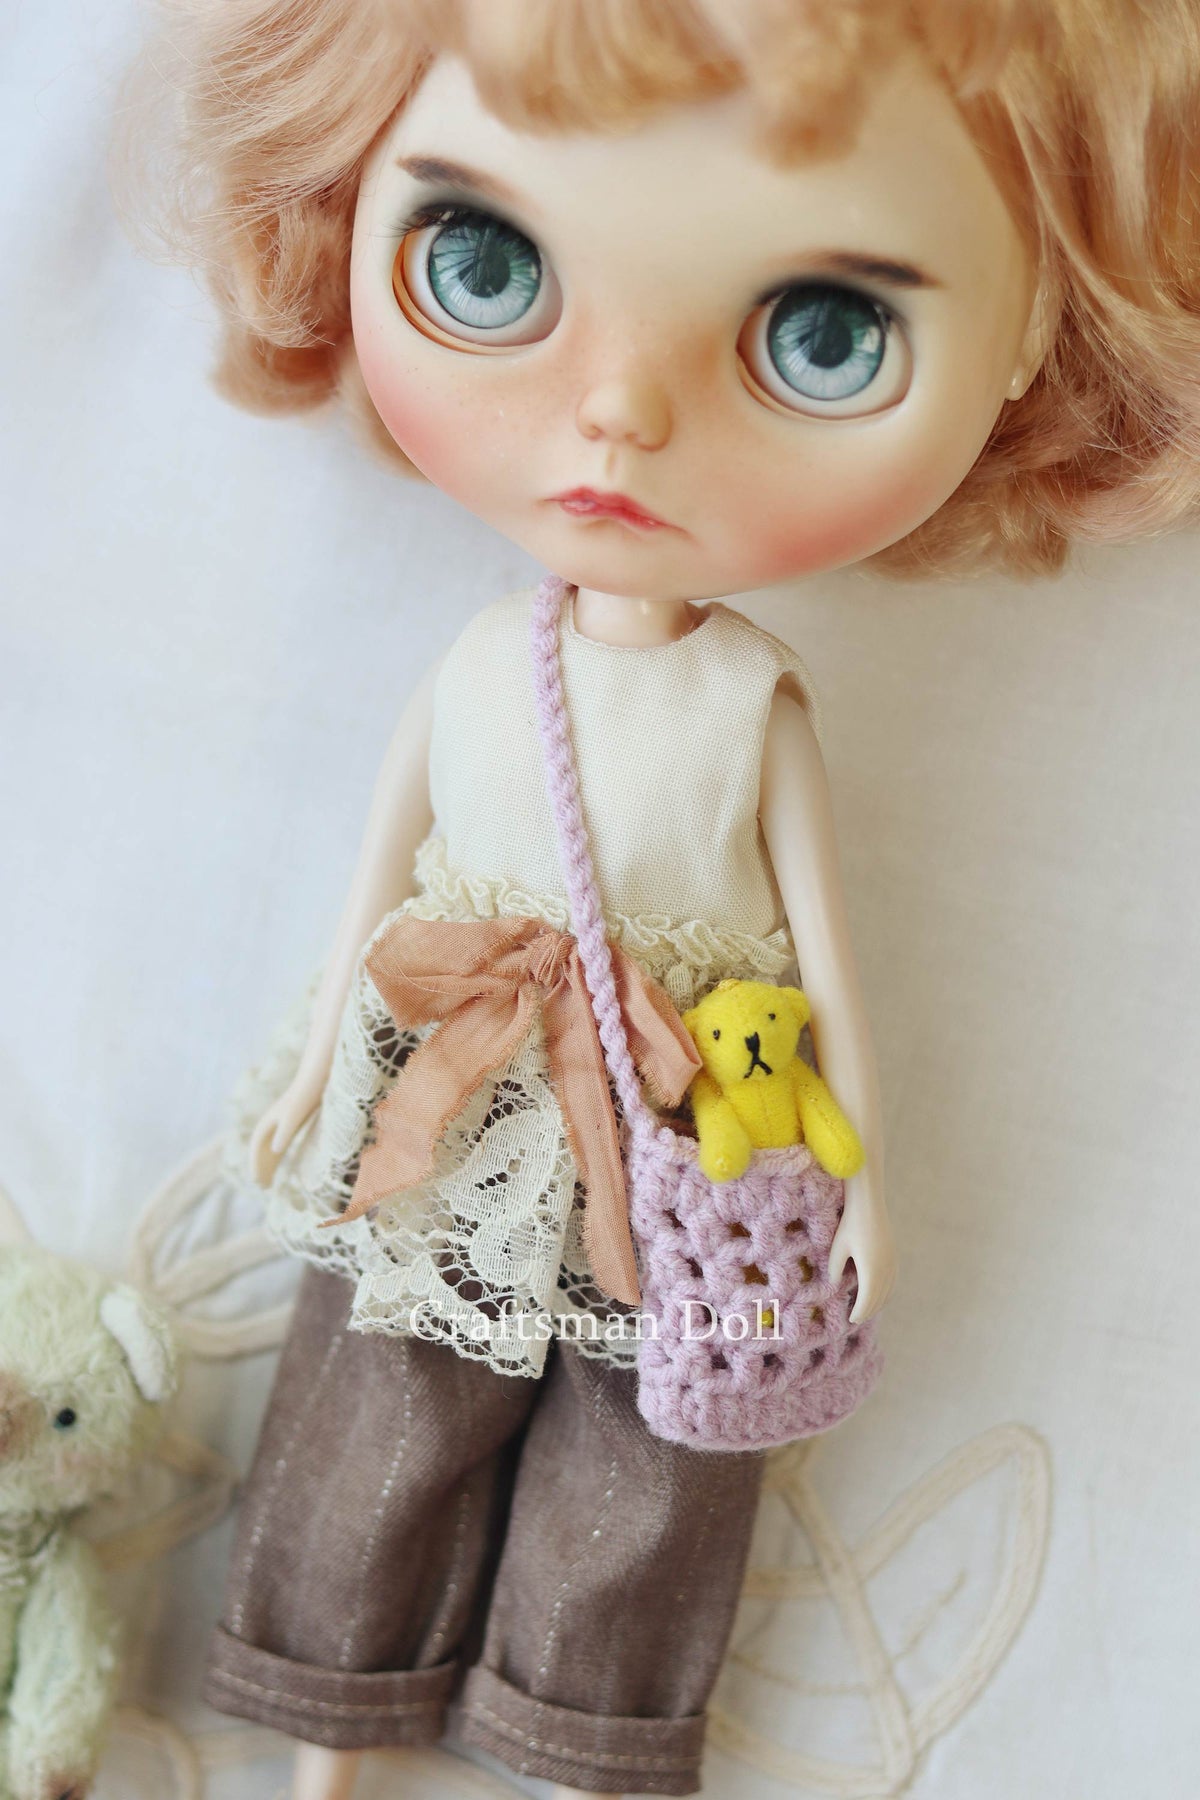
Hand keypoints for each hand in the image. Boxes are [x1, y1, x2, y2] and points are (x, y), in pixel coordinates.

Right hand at [248, 1072, 324, 1185]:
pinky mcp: (292, 1122)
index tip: (256, 1181)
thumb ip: (284, 1133)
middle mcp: (271, 1123)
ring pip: (269, 1148)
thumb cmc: (305, 1096)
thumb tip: (275, 1151)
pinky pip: (279, 1144)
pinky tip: (281, 1165)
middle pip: (261, 1150)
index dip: (255, 1164)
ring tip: (268, 1184)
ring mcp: (280, 1123)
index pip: (256, 1147)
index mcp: (268, 1122)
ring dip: (266, 1165)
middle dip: (259, 1168)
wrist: (316, 1076)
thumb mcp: (294, 1115)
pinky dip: (277, 1157)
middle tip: (262, 1187)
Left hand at [828, 1171, 895, 1323]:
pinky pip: (892, 1282)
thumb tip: (835, 1285)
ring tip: (865, 1310)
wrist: (869, 1206)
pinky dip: (885, 1292)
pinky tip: (877, 1294)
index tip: (851, 1320)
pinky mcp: (894, 1257)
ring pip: (887, 1292)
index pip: (866, 1300)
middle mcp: (886, 1270)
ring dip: (877, 1303)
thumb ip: (835, 1269)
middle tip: (856, 1320)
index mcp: (871, 1271)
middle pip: (878, 1299)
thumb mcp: (838, 1248)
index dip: (859, 1312)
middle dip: (867, 1311)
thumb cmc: (850, 1225)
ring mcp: (892, 1263)